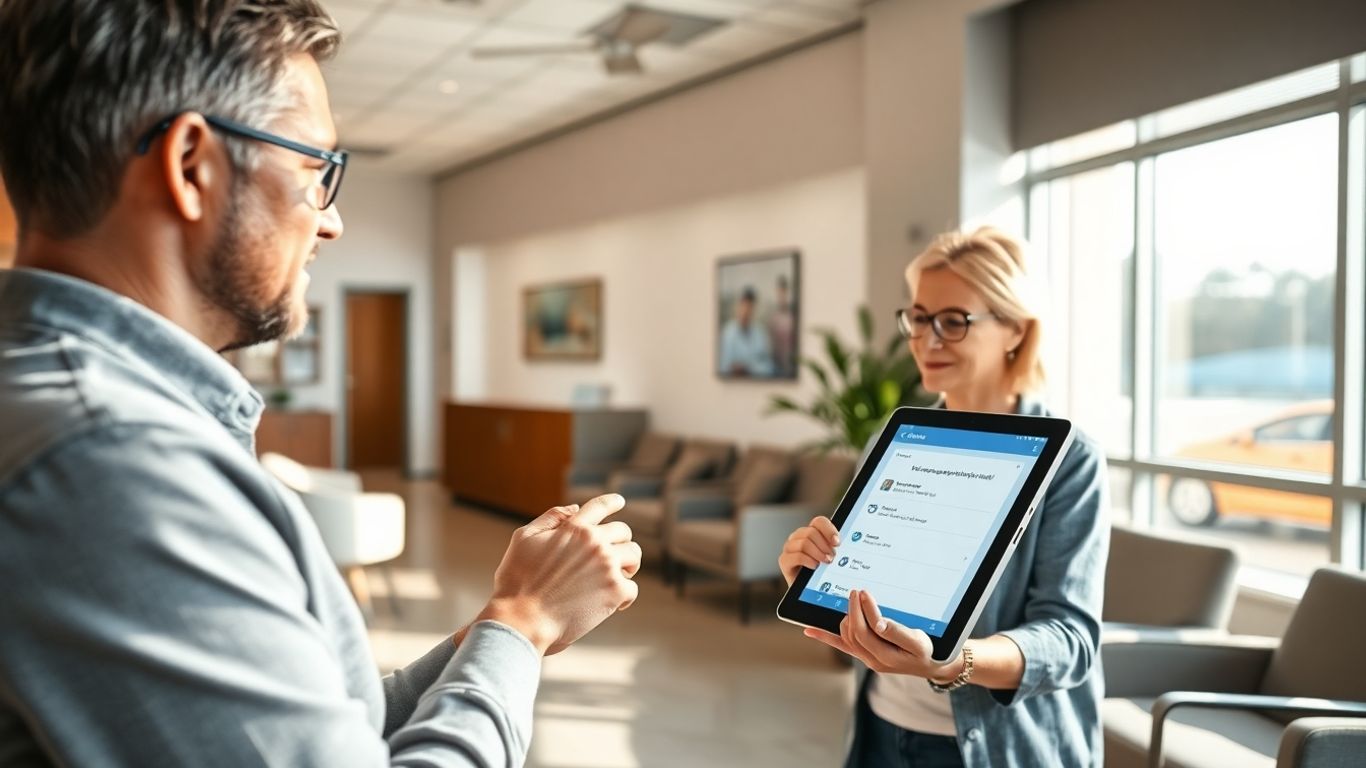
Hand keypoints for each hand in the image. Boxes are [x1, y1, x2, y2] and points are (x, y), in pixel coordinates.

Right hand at [478, 494, 641, 655]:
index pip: (600, 506)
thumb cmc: (517, 582)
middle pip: (623, 531)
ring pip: (634, 555)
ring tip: (617, 577)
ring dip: (627, 565)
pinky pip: (632, 587)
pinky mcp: (615, 592)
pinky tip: (613, 604)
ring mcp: (607, 566)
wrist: (522, 620)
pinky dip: (624, 596)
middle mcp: (595, 543)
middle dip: (620, 541)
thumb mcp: (524, 539)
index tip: (620, 501)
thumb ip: (550, 519)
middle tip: (615, 555)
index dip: (612, 501)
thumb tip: (575, 509)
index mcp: (574, 528)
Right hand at [778, 515, 839, 585]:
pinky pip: (796, 556)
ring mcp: (790, 548)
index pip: (818, 522)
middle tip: (833, 557)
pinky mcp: (784, 561)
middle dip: (825, 545)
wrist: (809, 592)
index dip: (829, 530)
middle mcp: (798, 537)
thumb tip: (843, 543)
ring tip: (825, 563)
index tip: (837, 543)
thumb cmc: (821, 574)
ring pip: (804, 542)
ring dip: (817, 553)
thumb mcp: (831, 558)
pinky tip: (814, 567)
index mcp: (811, 533)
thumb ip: (835, 548)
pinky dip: (807, 560)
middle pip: (811, 531)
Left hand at [803, 589, 963, 682]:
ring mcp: (866, 657)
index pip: (867, 631)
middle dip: (853, 610)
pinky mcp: (863, 654)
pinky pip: (840, 645)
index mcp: (886, 656)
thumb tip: (879, 623)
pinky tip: (809, 630)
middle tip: (856, 591)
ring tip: (854, 601)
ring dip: (846, 617)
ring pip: (847, 636)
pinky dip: (824, 636)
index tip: (864, 593)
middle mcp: (873, 659)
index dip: (864, 611)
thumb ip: (898, 632)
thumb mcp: (918, 641)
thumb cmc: (926, 651)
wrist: (929, 664)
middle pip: (854, 632)